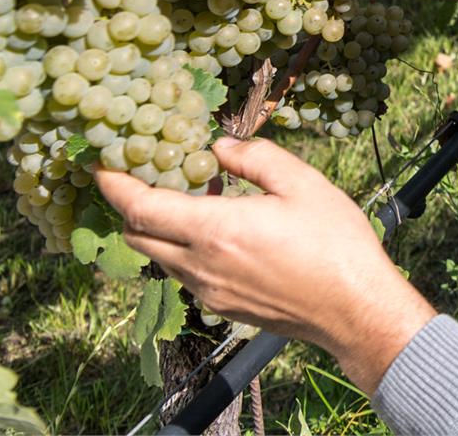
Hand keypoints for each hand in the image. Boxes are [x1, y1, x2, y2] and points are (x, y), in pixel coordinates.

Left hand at [97, 137, 434, 392]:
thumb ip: (255, 158)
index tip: (103, 163)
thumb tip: (219, 148)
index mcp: (216, 230)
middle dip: (131, 204)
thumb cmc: (335, 243)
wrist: (354, 309)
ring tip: (193, 196)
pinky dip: (183, 247)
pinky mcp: (223, 306)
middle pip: (138, 236)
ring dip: (160, 226)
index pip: (141, 207)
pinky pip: (185, 273)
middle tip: (147, 173)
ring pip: (160, 256)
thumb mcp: (303, 183)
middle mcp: (200, 266)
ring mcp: (209, 291)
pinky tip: (219, 228)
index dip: (115, 184)